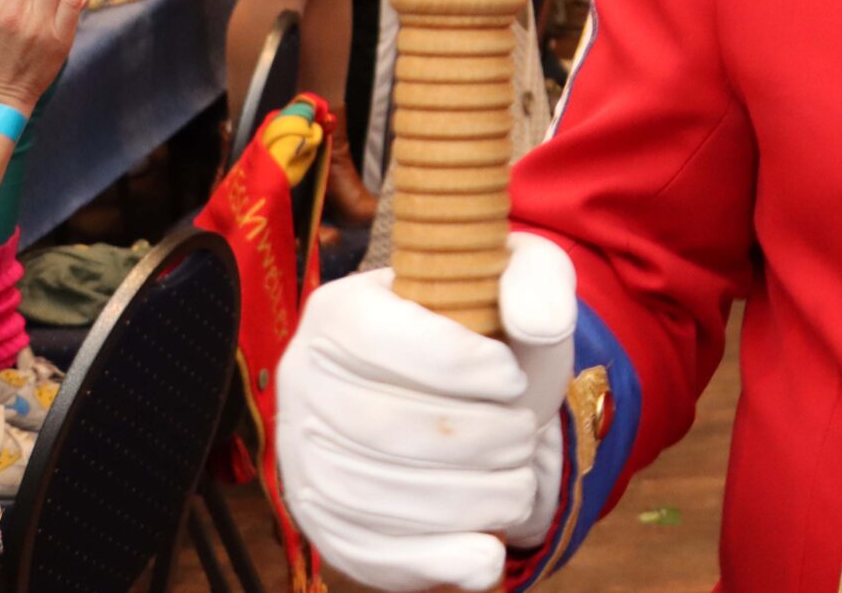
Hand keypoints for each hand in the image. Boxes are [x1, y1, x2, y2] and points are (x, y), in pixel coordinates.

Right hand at [277, 235, 575, 591]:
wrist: (480, 403)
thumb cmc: (496, 338)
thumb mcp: (527, 284)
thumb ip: (540, 282)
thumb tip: (534, 323)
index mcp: (341, 311)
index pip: (378, 338)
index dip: (457, 364)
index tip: (514, 378)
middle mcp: (303, 382)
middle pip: (382, 426)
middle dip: (477, 439)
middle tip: (525, 435)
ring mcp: (302, 458)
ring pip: (372, 495)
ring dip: (466, 500)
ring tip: (518, 483)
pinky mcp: (320, 521)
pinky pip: (362, 553)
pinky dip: (432, 560)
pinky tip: (486, 553)